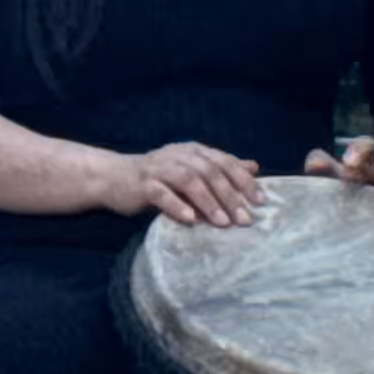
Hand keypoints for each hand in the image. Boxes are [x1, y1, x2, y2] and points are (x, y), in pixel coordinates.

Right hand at [101, 142, 260, 227]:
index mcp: (194, 151)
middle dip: (230, 196)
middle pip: (210, 172)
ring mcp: (159, 169)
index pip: (225, 162)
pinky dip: (177, 206)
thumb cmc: (157, 177)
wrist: (113, 177)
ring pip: (189, 181)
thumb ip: (220, 168)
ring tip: (222, 222)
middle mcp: (179, 155)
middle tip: (245, 219)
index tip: (260, 202)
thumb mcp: (191, 169)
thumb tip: (253, 167)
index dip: (244, 181)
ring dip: (208, 202)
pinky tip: (190, 220)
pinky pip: (162, 194)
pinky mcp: (142, 184)